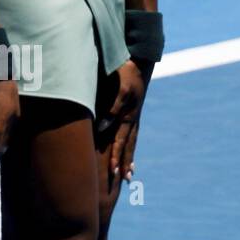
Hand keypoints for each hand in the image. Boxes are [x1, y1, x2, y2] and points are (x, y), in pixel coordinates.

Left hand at [101, 59, 152, 180]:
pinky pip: (130, 133)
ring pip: (131, 141)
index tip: (112, 172)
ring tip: (129, 172)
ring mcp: (133, 116)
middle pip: (128, 145)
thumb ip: (111, 108)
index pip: (120, 141)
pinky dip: (129, 146)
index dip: (116, 156)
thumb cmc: (126, 74)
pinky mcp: (132, 111)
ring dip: (128, 157)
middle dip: (125, 162)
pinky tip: (128, 151)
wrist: (137, 60)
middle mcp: (132, 120)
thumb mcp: (119, 90)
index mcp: (128, 116)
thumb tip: (103, 126)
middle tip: (124, 179)